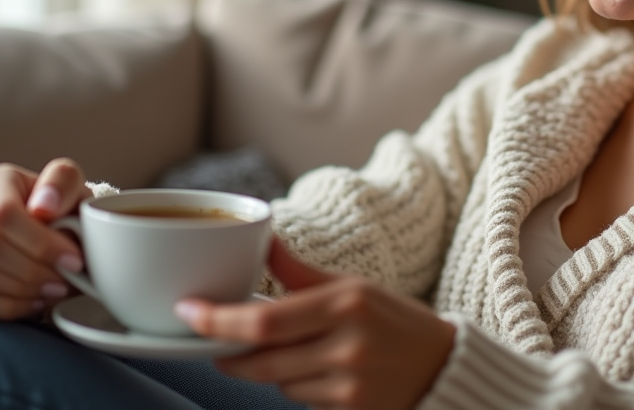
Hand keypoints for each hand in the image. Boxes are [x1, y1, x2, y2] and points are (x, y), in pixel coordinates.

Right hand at [0, 158, 90, 318]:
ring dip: (20, 289)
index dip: (40, 243)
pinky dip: (7, 307)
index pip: (4, 215)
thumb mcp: (74, 185)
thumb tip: (42, 207)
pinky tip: (35, 302)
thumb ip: (63, 183)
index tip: (74, 260)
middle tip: (66, 281)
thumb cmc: (65, 205)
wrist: (58, 227)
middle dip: (32, 270)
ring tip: (54, 290)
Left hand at [176, 238, 455, 409]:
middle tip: (219, 344)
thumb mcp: (353, 286)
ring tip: (304, 354)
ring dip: (274, 370)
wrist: (444, 367)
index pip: (263, 319)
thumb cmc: (395, 321)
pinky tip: (327, 375)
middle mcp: (346, 345)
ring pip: (278, 382)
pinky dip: (301, 388)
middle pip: (260, 359)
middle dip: (230, 352)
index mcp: (345, 302)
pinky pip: (301, 401)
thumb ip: (300, 273)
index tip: (188, 312)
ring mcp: (349, 384)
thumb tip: (263, 240)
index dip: (218, 320)